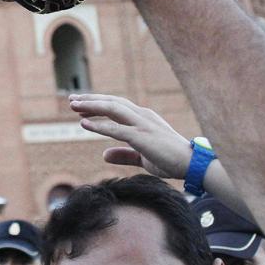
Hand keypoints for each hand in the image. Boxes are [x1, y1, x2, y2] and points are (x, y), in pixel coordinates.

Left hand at [69, 93, 192, 179]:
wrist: (193, 165)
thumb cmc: (171, 160)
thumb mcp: (143, 158)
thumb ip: (124, 155)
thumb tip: (103, 154)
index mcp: (144, 118)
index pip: (117, 107)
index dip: (98, 104)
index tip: (81, 104)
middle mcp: (142, 116)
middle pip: (112, 103)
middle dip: (91, 100)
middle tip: (71, 99)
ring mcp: (142, 124)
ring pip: (112, 109)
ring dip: (91, 106)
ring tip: (73, 105)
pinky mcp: (141, 136)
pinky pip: (116, 129)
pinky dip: (98, 125)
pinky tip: (83, 123)